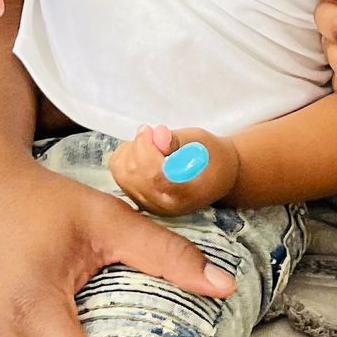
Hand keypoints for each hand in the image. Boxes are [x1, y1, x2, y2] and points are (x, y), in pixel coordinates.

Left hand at [108, 123, 240, 213]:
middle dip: (137, 147)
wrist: (217, 177)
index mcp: (187, 193)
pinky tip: (139, 153)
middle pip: (136, 175)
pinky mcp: (140, 201)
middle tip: (151, 133)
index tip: (151, 131)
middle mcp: (166, 205)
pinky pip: (119, 177)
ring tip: (147, 144)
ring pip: (122, 175)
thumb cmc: (211, 157)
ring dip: (129, 152)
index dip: (147, 151)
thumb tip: (157, 135)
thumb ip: (177, 140)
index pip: (156, 177)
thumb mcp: (201, 142)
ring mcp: (151, 206)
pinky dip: (123, 159)